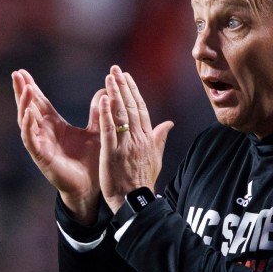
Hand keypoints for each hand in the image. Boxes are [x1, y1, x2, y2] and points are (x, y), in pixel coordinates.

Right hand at [12, 69, 105, 222]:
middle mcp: (44, 133)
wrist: (91, 187)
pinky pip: (31, 139)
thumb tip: (104, 91)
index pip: (39, 102)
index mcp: (55, 125)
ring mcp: (41, 144)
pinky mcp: (41, 157)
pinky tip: (27, 113)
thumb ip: (98, 112)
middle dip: (22, 91)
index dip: (32, 88)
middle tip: (16, 73)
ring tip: (25, 89)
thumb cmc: (91, 161)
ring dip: (24, 105)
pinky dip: (28, 126)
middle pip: (28, 107)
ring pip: (26, 121)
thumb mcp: (95, 131)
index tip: (23, 72)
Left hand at [98, 66, 174, 213]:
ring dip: (115, 93)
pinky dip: (106, 114)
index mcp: (147, 138)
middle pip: (131, 107)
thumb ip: (160, 138)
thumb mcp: (156, 158)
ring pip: (121, 114)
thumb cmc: (144, 181)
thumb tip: (169, 123)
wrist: (136, 202)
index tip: (127, 76)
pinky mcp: (112, 153)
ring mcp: (125, 145)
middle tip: (115, 69)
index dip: (133, 91)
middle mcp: (138, 139)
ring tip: (109, 77)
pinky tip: (103, 99)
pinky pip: (109, 130)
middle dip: (123, 86)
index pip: (141, 109)